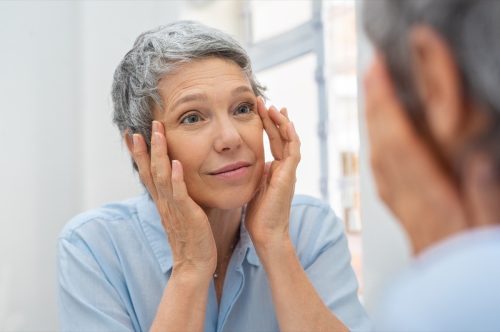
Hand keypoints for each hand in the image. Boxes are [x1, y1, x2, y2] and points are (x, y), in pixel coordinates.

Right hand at [131, 121, 216, 279]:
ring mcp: (173, 208)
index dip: (139, 154)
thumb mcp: (183, 213)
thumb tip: (181, 180)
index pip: (147, 173)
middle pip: (149, 170)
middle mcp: (163, 202)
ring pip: (161, 176)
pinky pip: (179, 194)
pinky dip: (176, 178)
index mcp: (162, 201)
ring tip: (157, 133)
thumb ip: (180, 196)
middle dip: (144, 147)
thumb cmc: (192, 239)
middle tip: (139, 126)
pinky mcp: (186, 215)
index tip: (132, 134)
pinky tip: (175, 163)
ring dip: (158, 154)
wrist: (195, 265)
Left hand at [245, 98, 300, 249]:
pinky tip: (283, 121)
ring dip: (281, 122)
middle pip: (281, 137)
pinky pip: (293, 149)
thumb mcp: (253, 188)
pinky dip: (290, 134)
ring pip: (290, 139)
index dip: (267, 126)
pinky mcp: (289, 175)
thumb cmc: (258, 216)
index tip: (259, 111)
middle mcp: (285, 168)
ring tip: (271, 106)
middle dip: (273, 118)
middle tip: (263, 102)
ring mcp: (289, 171)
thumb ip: (254, 174)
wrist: (267, 234)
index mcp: (275, 171)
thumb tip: (246, 163)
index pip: (273, 142)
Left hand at [364, 55, 466, 252]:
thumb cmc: (468, 254)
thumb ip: (481, 189)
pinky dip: (378, 142)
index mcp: (428, 195)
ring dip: (374, 120)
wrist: (448, 288)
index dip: (387, 106)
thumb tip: (476, 157)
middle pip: (384, 142)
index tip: (380, 76)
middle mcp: (406, 194)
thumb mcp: (485, 220)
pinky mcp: (398, 204)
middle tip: (373, 71)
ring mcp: (399, 200)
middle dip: (376, 104)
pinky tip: (379, 132)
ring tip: (374, 92)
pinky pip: (381, 168)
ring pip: (379, 153)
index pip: (400, 142)